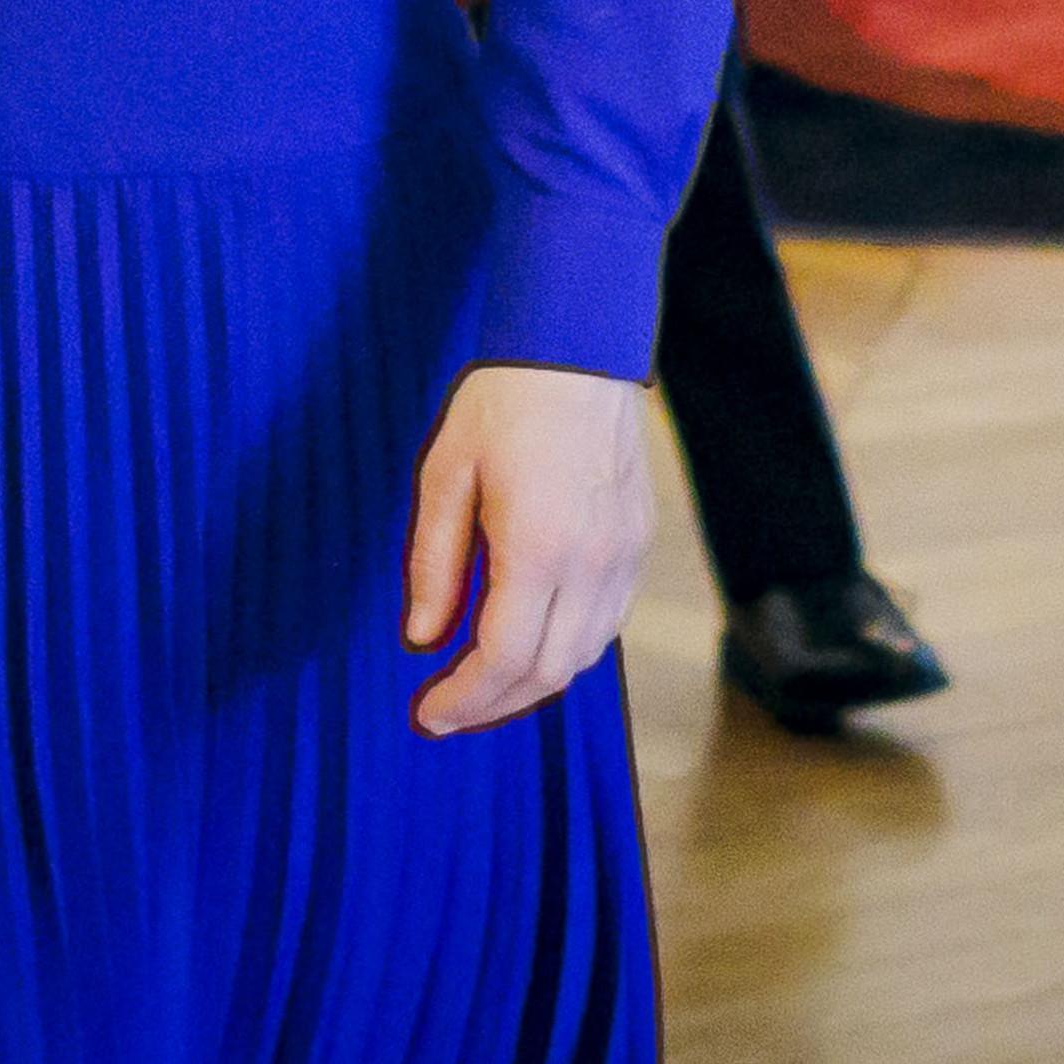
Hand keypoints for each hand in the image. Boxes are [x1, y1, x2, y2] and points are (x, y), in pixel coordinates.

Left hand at [404, 362, 656, 736]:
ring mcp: (625, 554)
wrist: (579, 349)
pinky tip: (534, 644)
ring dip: (534, 683)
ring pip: (585, 654)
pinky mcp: (639, 542)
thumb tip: (424, 637)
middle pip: (548, 671)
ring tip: (486, 687)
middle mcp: (592, 560)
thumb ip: (435, 564)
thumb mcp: (446, 475)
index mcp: (538, 545)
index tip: (427, 714)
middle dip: (494, 704)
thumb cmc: (503, 403)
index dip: (464, 699)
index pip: (504, 657)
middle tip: (448, 712)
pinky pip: (608, 621)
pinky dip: (569, 649)